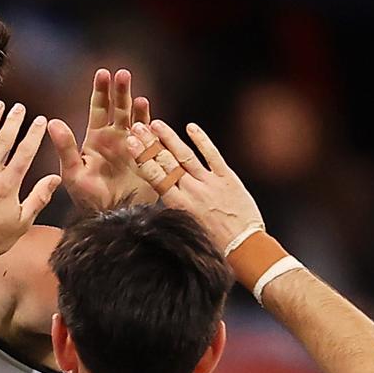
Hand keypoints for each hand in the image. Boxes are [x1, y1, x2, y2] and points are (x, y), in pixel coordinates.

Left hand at [48, 68, 154, 210]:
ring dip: (135, 105)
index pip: (98, 109)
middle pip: (119, 108)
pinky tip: (148, 112)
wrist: (110, 219)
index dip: (101, 91)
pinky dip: (149, 125)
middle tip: (121, 73)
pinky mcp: (147, 157)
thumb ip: (64, 147)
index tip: (102, 73)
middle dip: (120, 91)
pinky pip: (150, 137)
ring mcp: (133, 146)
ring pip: (135, 119)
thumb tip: (52, 122)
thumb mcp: (72, 172)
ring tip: (135, 91)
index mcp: (96, 139)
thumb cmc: (87, 198)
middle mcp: (115, 139)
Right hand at [125, 120, 263, 251]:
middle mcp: (190, 190)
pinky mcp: (227, 178)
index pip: (153, 174)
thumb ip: (173, 209)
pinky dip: (202, 140)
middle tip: (138, 126)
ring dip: (169, 138)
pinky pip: (212, 155)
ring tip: (156, 124)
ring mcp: (209, 182)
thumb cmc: (213, 245)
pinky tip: (191, 127)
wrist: (243, 248)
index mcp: (177, 204)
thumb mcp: (185, 228)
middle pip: (165, 161)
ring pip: (184, 155)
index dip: (140, 155)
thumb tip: (160, 198)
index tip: (130, 141)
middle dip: (149, 142)